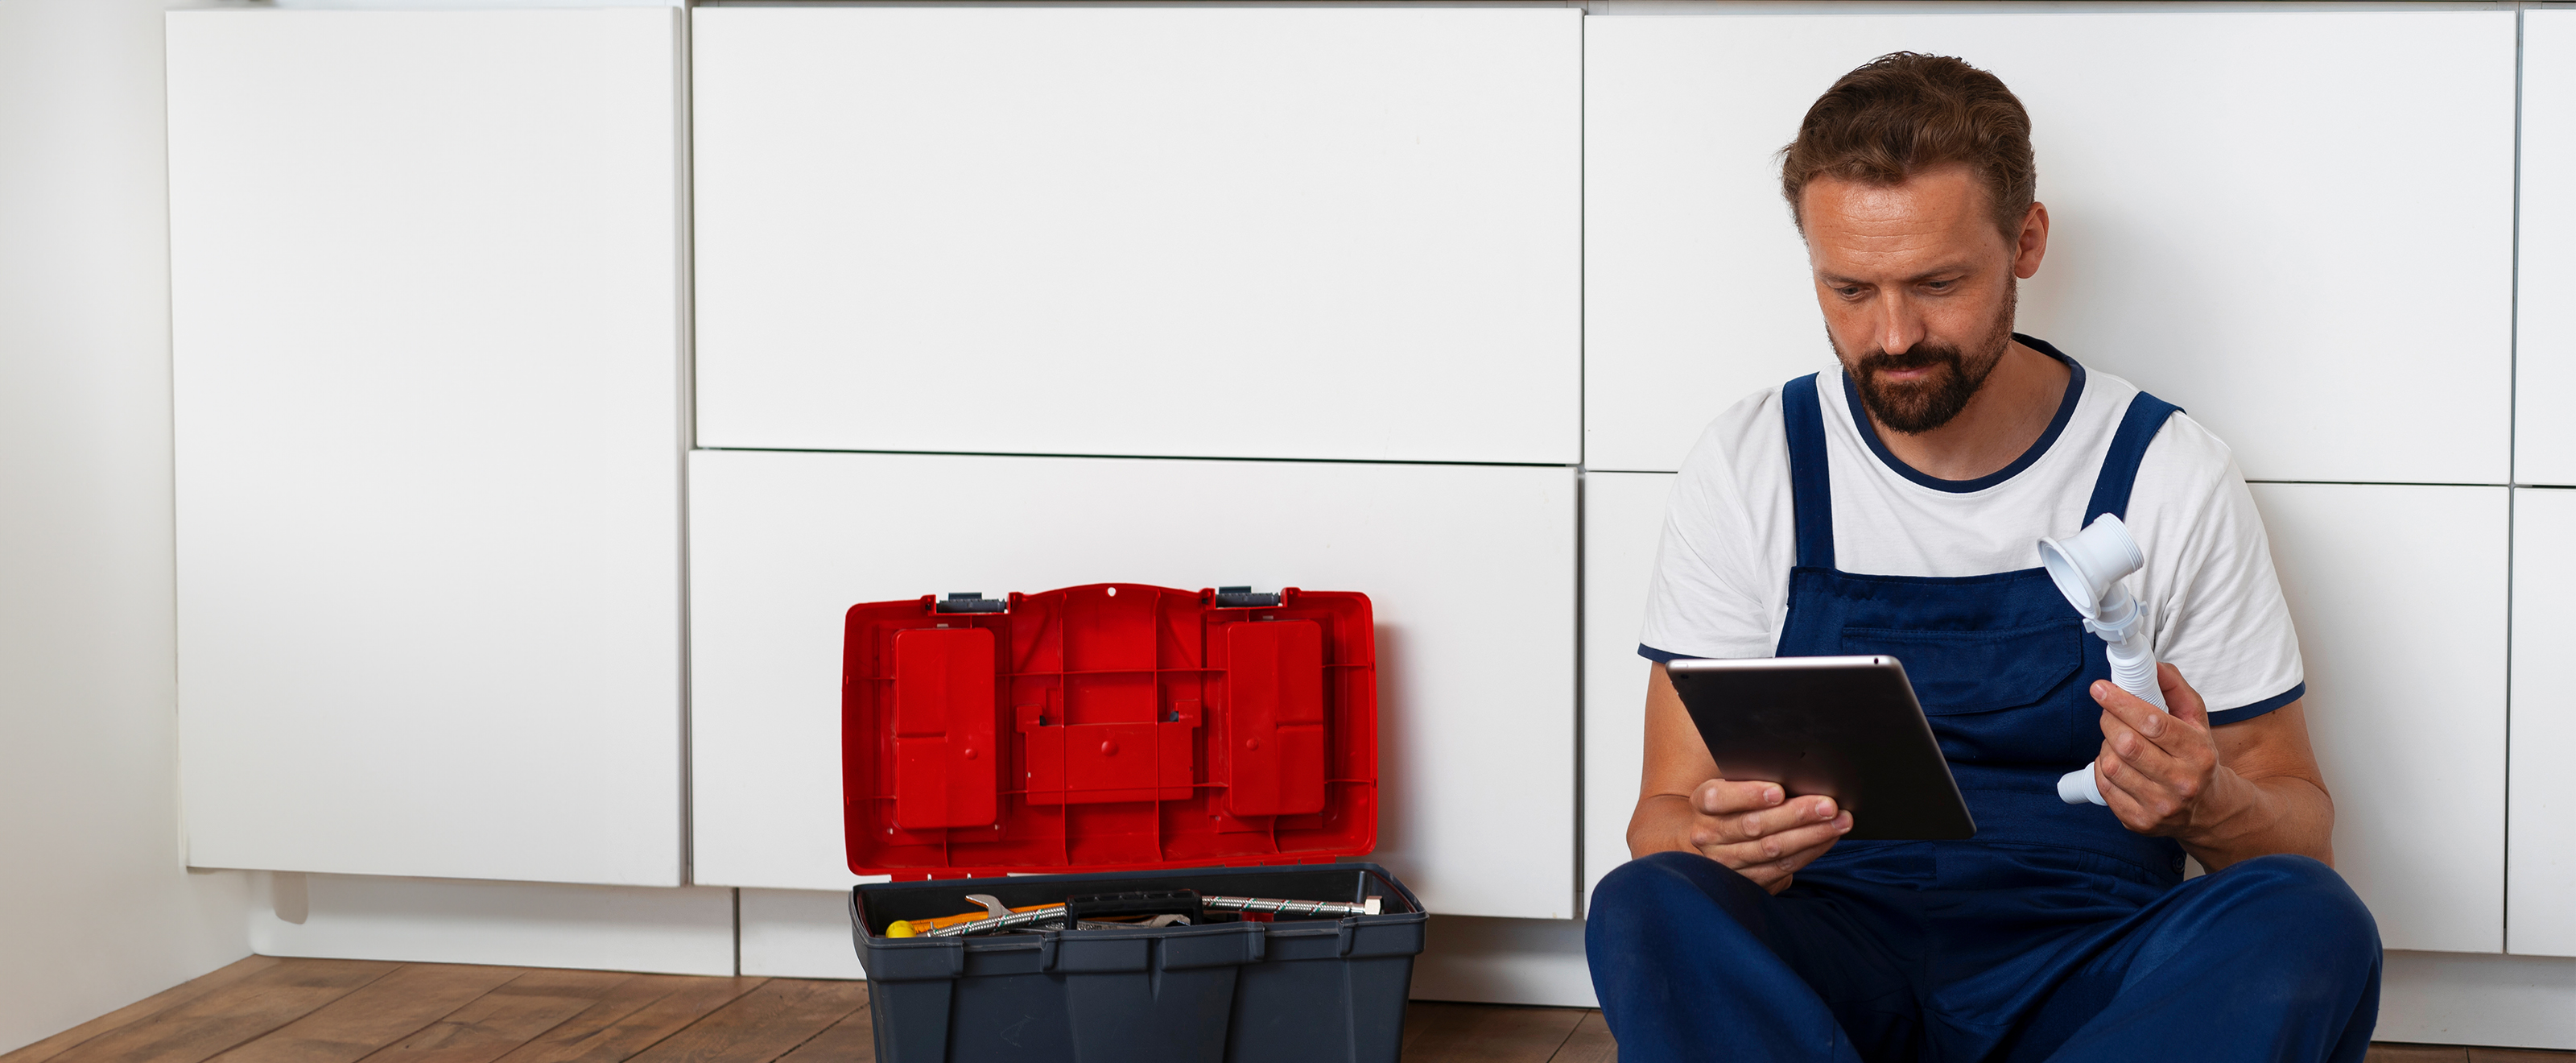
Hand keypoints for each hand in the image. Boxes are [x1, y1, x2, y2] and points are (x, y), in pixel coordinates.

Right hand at [1683, 779, 1853, 893]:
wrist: (1717, 839)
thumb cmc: (1734, 803)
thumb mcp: (1733, 786)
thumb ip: (1754, 781)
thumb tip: (1798, 774)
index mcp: (1702, 804)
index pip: (1718, 798)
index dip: (1748, 795)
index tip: (1779, 791)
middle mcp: (1707, 835)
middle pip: (1753, 826)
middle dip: (1796, 814)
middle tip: (1828, 805)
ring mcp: (1725, 861)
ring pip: (1772, 849)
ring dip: (1811, 835)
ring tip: (1839, 821)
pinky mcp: (1745, 881)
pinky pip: (1782, 868)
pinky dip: (1809, 852)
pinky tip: (1828, 838)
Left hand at [2092, 663, 2231, 835]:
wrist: (2207, 809)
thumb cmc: (2196, 757)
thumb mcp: (2196, 721)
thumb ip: (2175, 689)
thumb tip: (2151, 665)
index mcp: (2198, 752)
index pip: (2153, 723)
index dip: (2121, 702)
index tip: (2100, 688)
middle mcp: (2182, 782)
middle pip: (2127, 744)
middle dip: (2109, 720)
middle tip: (2107, 711)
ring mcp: (2160, 805)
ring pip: (2112, 765)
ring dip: (2105, 745)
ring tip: (2116, 740)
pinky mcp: (2140, 822)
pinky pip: (2104, 787)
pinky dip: (2101, 768)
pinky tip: (2114, 762)